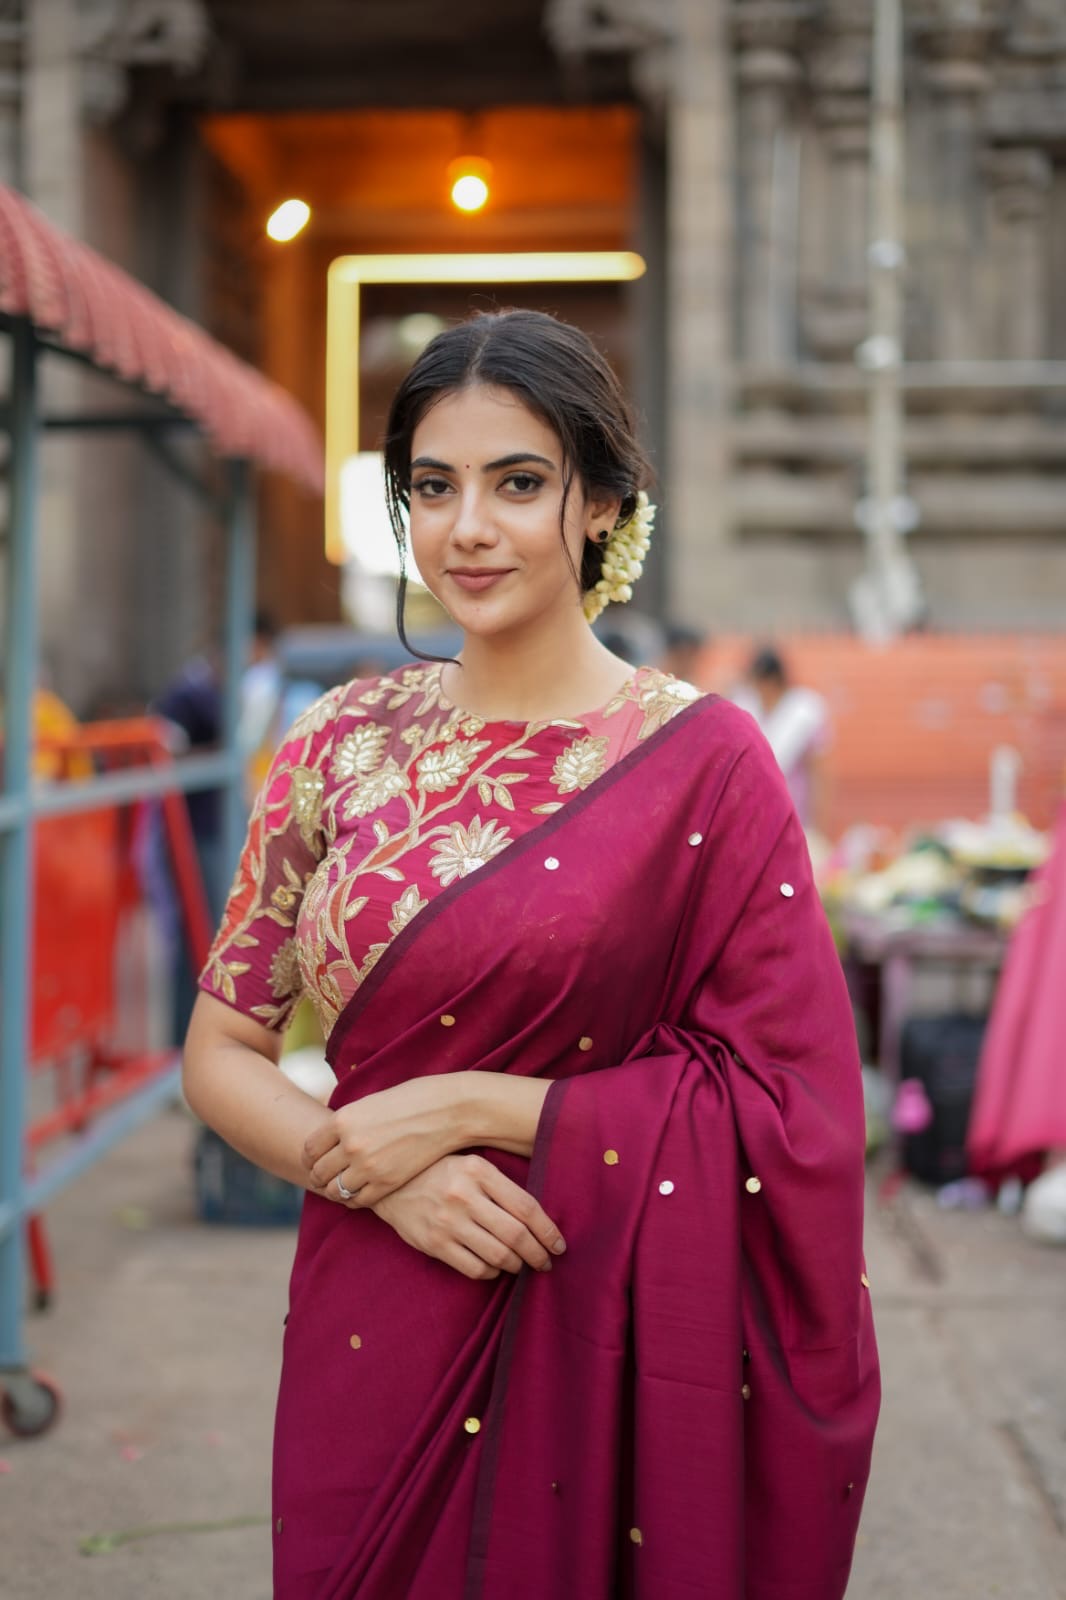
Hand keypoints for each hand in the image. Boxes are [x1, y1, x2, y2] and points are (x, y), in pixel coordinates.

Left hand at [302, 1075, 464, 1206]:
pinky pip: (358, 1201)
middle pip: (318, 1172)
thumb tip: (327, 1138)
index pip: (309, 1149)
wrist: (447, 1111)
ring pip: (335, 1191)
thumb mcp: (369, 1103)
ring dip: (336, 1190)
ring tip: (343, 1186)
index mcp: (342, 1119)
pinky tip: (361, 1192)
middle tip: (326, 1178)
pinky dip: (355, 1199)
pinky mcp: (386, 1183)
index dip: (310, 1158)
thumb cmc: (410, 1101)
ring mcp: (368, 1166)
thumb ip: (346, 1122)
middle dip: (319, 1176)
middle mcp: (350, 1144)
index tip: (316, 1161)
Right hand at [372, 1154, 566, 1280]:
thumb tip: (539, 1216)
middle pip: (516, 1235)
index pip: (526, 1207)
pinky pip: (474, 1268)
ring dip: (516, 1266)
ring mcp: (447, 1221)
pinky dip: (491, 1273)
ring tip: (521, 1265)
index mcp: (479, 1171)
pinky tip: (494, 1267)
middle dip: (537, 1254)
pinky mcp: (434, 1243)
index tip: (559, 1245)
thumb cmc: (439, 1171)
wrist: (389, 1183)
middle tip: (545, 1262)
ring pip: (498, 1256)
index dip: (548, 1231)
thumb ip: (500, 1184)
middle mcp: (464, 1195)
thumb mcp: (470, 1164)